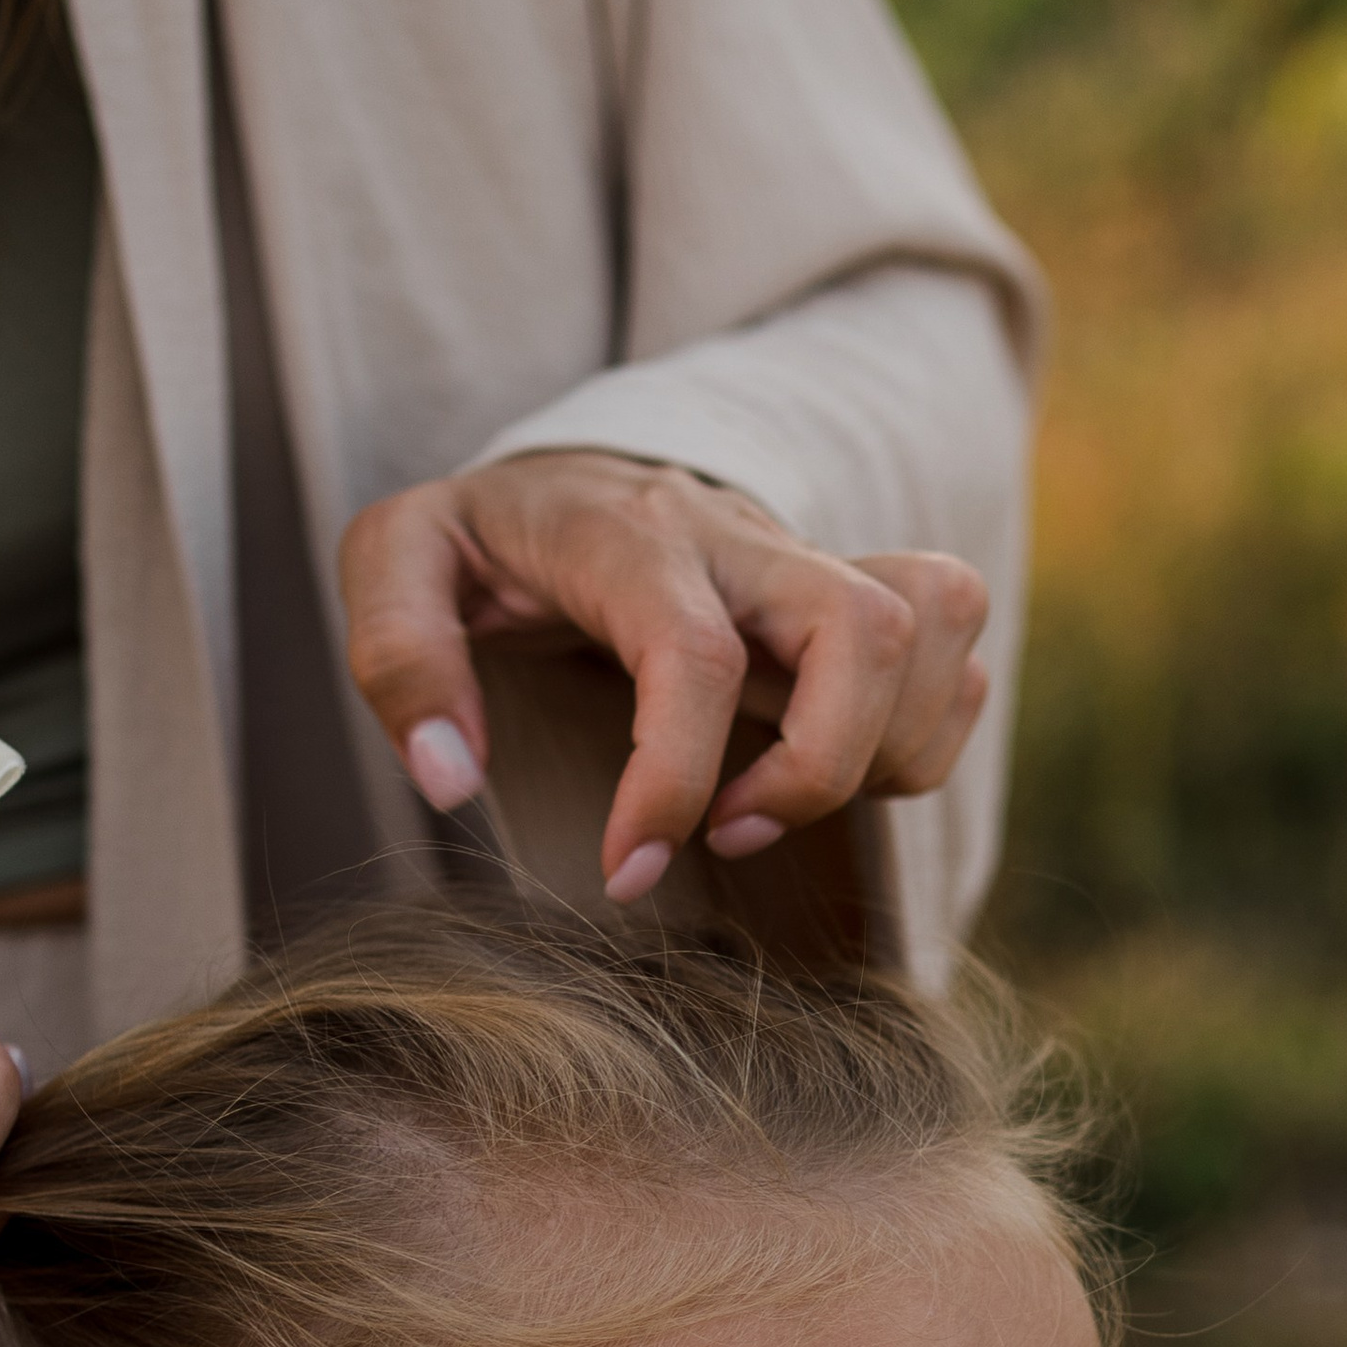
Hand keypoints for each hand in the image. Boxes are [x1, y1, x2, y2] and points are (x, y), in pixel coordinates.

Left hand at [338, 449, 989, 902]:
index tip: (626, 874)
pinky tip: (826, 769)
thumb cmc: (482, 536)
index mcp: (628, 534)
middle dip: (823, 766)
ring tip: (772, 803)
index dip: (671, 783)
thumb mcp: (393, 562)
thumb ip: (400, 658)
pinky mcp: (853, 597)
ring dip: (885, 753)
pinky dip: (922, 733)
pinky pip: (953, 649)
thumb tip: (452, 778)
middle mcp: (741, 537)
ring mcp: (812, 564)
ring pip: (935, 627)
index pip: (692, 656)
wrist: (561, 472)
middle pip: (866, 625)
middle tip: (732, 834)